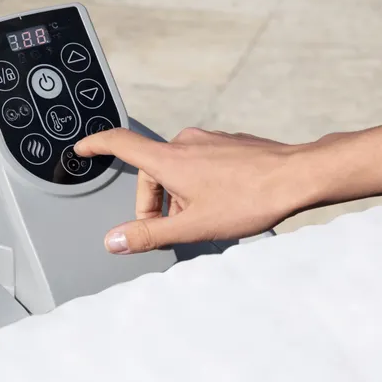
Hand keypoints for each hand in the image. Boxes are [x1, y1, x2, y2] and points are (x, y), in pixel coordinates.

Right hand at [74, 127, 324, 254]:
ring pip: (178, 169)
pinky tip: (225, 203)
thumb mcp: (193, 226)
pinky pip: (201, 164)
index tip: (82, 148)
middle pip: (152, 171)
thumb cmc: (250, 198)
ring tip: (207, 217)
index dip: (95, 145)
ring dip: (180, 196)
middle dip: (155, 203)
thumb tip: (114, 241)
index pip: (119, 144)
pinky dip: (201, 184)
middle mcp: (185, 143)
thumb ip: (149, 234)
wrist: (298, 176)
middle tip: (174, 229)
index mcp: (169, 159)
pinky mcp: (229, 143)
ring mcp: (209, 140)